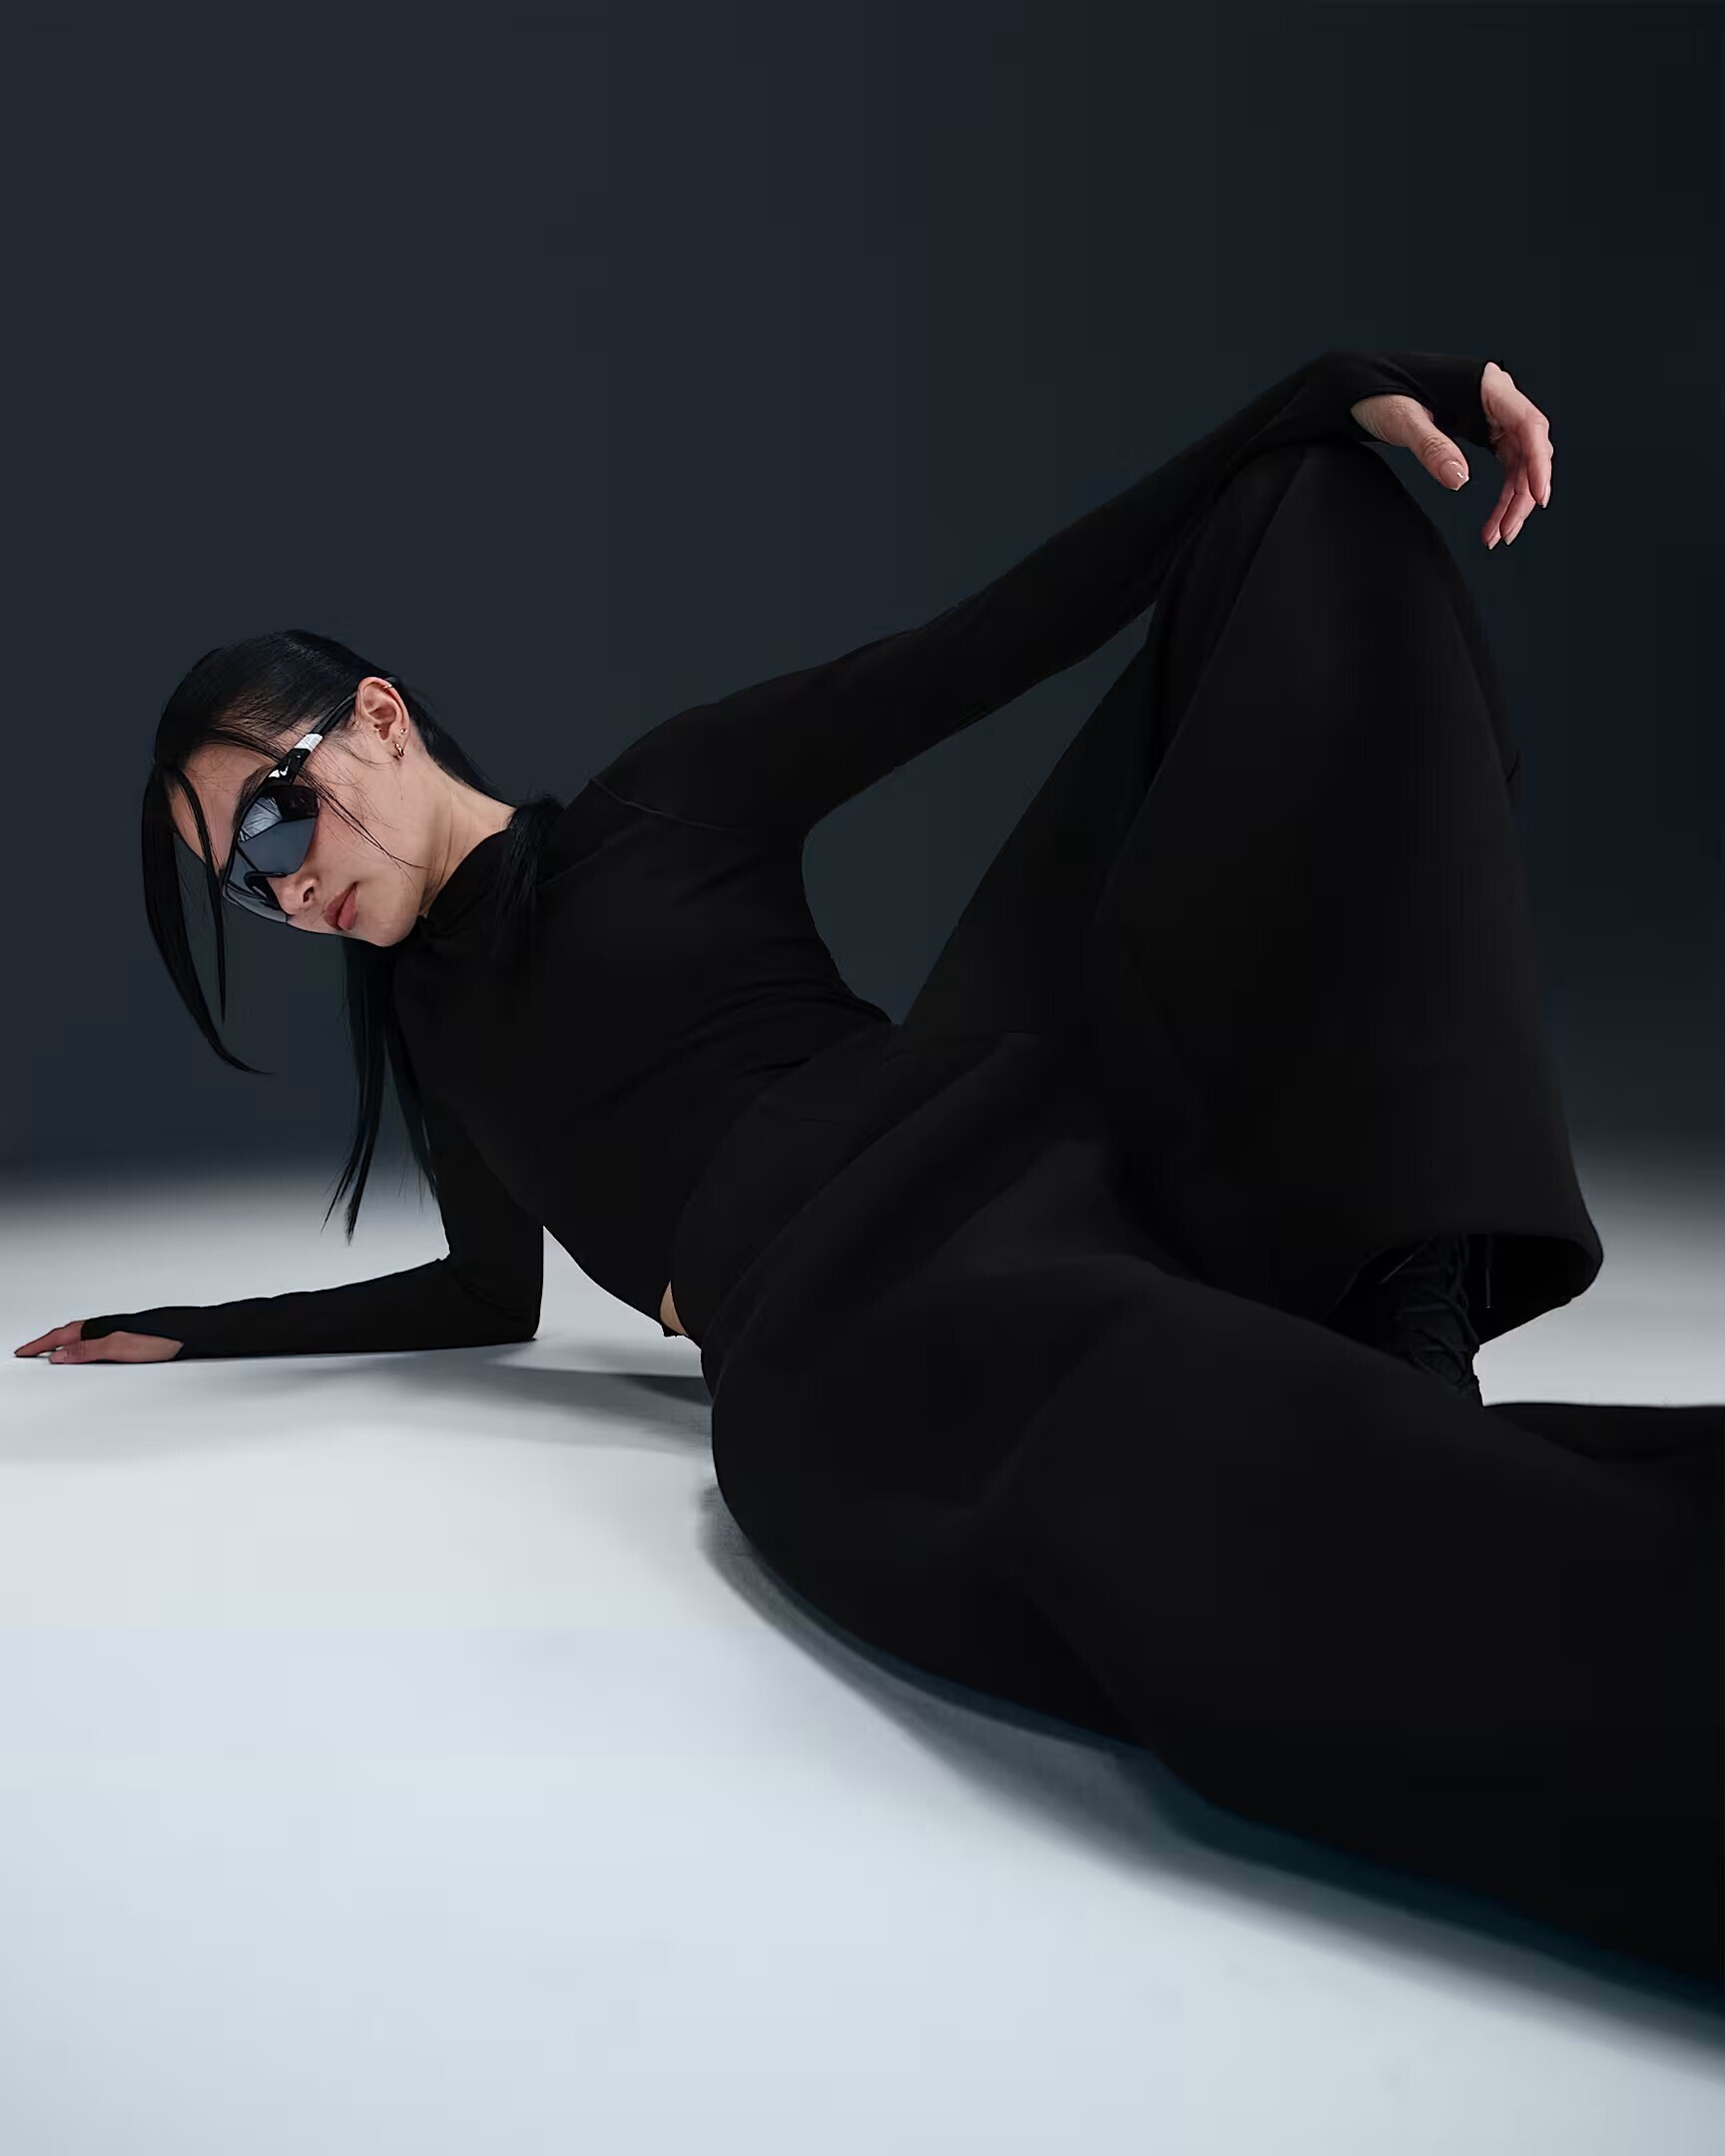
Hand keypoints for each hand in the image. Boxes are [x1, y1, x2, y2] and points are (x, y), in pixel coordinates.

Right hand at [13, 1320, 183, 1362]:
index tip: (22, 1352)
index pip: (62, 1336)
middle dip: (48, 1342)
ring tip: (51, 1351)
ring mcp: (121, 1330)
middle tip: (30, 1351)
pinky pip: (98, 1339)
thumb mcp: (120, 1348)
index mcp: (101, 1327)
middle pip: (70, 1333)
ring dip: (65, 1342)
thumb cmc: (164, 1339)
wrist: (196, 1334)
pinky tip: (89, 1352)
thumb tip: (59, 1355)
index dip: (40, 1345)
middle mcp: (109, 1326)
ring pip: (84, 1335)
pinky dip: (84, 1344)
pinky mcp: (133, 1336)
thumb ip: (89, 1351)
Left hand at [1350, 359, 1553, 549]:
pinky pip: (1504, 464)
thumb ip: (1431, 447)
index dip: (1538, 461)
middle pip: (1528, 447)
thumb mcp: (1402, 420)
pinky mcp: (1481, 430)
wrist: (1360, 387)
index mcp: (1485, 385)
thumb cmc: (1379, 392)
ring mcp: (1490, 415)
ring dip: (1514, 500)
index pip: (1528, 423)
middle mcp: (1495, 397)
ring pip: (1519, 461)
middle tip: (1507, 532)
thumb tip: (1461, 481)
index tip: (1538, 496)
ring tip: (1498, 536)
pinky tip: (1494, 521)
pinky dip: (1502, 494)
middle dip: (1523, 492)